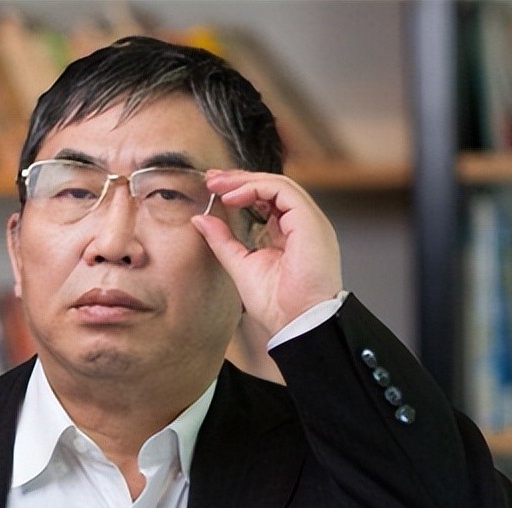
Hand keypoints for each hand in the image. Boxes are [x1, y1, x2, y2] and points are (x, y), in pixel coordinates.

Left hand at [192, 170, 342, 340]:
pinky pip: (283, 190)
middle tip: (212, 179)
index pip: (269, 201)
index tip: (215, 190)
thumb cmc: (277, 306)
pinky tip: (233, 196)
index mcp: (293, 236)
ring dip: (245, 180)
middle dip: (241, 180)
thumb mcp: (241, 266)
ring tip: (218, 184)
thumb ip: (223, 241)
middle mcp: (305, 225)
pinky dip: (256, 188)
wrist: (297, 324)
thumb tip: (200, 220)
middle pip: (274, 188)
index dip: (242, 191)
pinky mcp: (310, 222)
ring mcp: (310, 222)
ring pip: (279, 184)